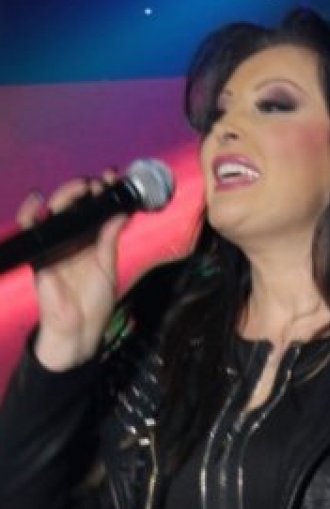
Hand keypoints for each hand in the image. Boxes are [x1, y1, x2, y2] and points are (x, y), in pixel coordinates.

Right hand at [17, 172, 127, 369]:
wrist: (80, 329)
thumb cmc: (94, 302)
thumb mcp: (108, 267)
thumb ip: (110, 240)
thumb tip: (122, 212)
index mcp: (91, 241)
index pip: (95, 210)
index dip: (103, 194)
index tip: (115, 179)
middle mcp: (73, 239)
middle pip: (75, 206)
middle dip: (87, 190)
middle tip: (102, 182)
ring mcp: (55, 245)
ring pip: (55, 212)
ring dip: (66, 195)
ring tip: (82, 187)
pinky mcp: (39, 255)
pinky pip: (30, 230)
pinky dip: (29, 213)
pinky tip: (38, 200)